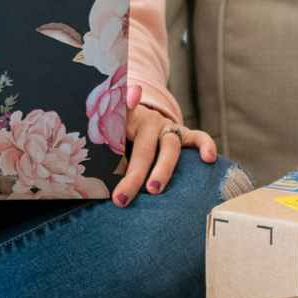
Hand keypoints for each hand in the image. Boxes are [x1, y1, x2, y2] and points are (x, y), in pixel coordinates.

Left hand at [111, 84, 217, 206]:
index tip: (127, 99)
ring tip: (154, 190)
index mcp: (123, 121)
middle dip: (132, 175)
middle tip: (121, 198)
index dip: (121, 112)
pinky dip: (205, 145)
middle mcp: (147, 121)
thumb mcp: (104, 137)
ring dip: (162, 169)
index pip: (118, 119)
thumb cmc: (116, 137)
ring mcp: (166, 127)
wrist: (137, 118)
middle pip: (143, 149)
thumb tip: (88, 184)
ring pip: (169, 147)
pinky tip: (209, 158)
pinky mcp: (183, 133)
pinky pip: (197, 137)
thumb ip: (100, 148)